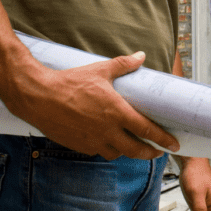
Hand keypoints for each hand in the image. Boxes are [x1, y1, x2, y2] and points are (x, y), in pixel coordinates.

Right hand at [12, 51, 180, 160]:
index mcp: (116, 112)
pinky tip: (108, 141)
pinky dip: (106, 148)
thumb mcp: (100, 70)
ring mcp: (92, 140)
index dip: (163, 139)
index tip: (173, 144)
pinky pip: (98, 151)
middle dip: (150, 153)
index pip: (147, 130)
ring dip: (126, 151)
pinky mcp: (78, 145)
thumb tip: (141, 56)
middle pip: (135, 150)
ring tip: (132, 145)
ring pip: (116, 153)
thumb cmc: (69, 82)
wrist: (38, 96)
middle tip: (158, 152)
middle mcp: (106, 130)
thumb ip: (123, 65)